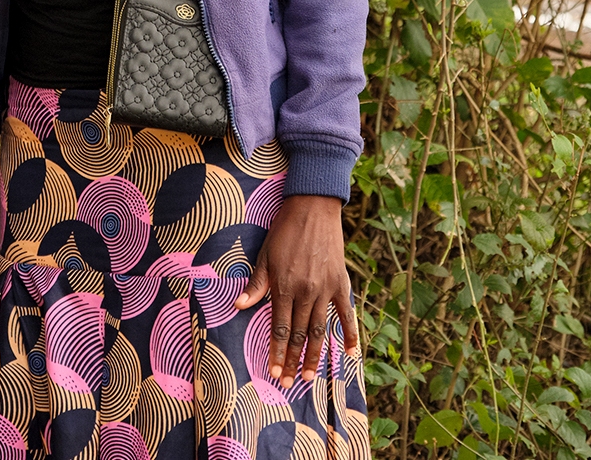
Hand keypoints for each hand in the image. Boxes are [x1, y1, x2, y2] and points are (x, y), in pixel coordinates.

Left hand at [233, 194, 358, 387]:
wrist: (312, 209)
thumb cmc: (283, 232)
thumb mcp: (264, 256)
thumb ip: (256, 285)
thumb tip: (239, 306)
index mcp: (284, 286)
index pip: (279, 327)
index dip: (275, 351)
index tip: (272, 371)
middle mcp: (306, 291)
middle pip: (299, 333)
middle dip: (292, 359)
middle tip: (288, 382)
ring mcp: (325, 289)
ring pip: (320, 329)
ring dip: (315, 354)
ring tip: (309, 376)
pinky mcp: (341, 283)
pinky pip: (347, 313)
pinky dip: (350, 333)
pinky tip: (351, 352)